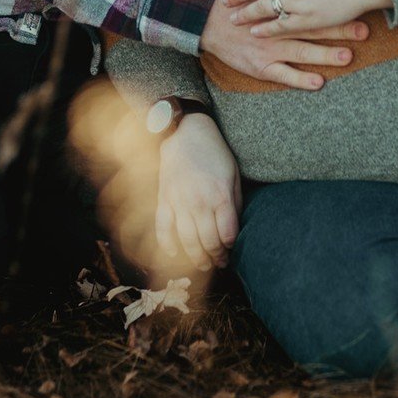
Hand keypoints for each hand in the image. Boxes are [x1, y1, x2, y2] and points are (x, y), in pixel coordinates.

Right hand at [156, 114, 241, 270]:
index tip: (232, 250)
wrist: (187, 133)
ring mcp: (178, 202)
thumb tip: (234, 228)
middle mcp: (199, 202)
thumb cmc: (215, 153)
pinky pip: (163, 229)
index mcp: (219, 195)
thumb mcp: (233, 175)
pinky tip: (174, 255)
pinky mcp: (164, 200)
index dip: (231, 247)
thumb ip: (235, 203)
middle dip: (216, 257)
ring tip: (204, 264)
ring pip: (187, 241)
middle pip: (208, 242)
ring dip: (196, 258)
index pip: (227, 234)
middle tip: (220, 262)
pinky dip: (167, 245)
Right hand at [199, 0, 368, 89]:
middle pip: (311, 27)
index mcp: (278, 4)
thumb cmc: (236, 2)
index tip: (358, 7)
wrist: (207, 23)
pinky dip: (300, 79)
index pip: (311, 5)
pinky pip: (283, 75)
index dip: (335, 7)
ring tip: (347, 57)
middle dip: (338, 30)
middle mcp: (276, 27)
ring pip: (301, 51)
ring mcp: (269, 48)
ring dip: (324, 55)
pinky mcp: (260, 66)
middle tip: (363, 31)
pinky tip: (318, 83)